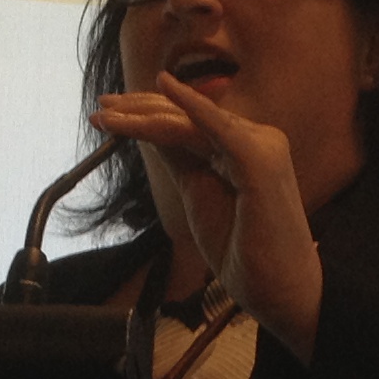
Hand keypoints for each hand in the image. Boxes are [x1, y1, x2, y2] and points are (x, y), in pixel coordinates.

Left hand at [91, 73, 323, 357]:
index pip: (188, 121)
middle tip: (100, 108)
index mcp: (242, 147)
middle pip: (187, 115)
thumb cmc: (244, 251)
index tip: (107, 117)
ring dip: (145, 114)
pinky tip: (165, 87)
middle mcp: (255, 138)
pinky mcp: (259, 161)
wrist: (278, 291)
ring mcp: (261, 146)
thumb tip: (152, 132)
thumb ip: (181, 160)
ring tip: (107, 115)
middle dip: (139, 109)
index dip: (146, 113)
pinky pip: (218, 128)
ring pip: (191, 123)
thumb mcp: (198, 194)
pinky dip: (192, 107)